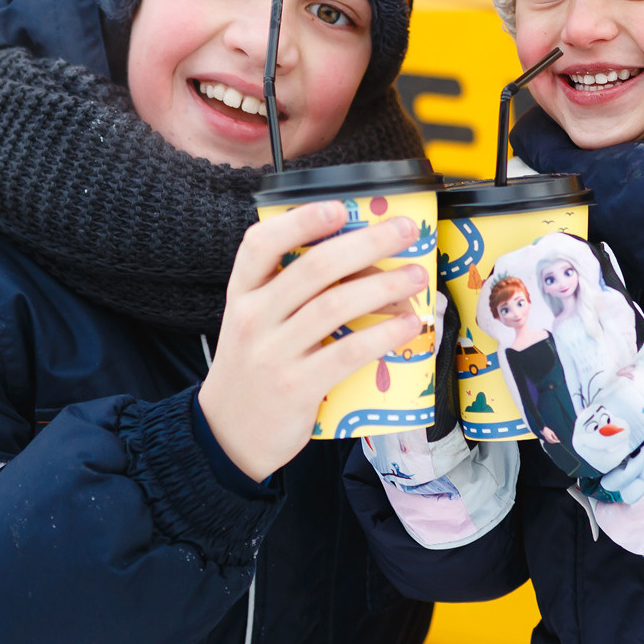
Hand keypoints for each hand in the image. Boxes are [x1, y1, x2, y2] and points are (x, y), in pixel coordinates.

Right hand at [200, 201, 429, 481]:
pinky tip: (408, 326)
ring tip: (416, 276)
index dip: (301, 220)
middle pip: (313, 267)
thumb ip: (287, 294)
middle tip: (402, 231)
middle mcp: (253, 318)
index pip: (260, 244)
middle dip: (365, 243)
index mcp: (242, 294)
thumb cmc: (254, 370)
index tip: (339, 208)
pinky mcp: (296, 387)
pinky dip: (383, 335)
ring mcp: (273, 353)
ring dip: (384, 286)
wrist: (228, 435)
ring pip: (335, 305)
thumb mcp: (254, 324)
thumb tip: (359, 263)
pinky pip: (348, 352)